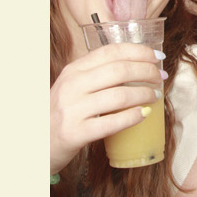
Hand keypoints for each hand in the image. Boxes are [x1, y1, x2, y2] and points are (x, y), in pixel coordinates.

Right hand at [50, 43, 162, 175]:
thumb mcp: (72, 88)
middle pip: (118, 71)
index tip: (156, 56)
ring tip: (154, 96)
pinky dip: (132, 117)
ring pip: (118, 96)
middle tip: (160, 76)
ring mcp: (72, 109)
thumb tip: (133, 67)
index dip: (138, 52)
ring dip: (142, 94)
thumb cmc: (61, 115)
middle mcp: (71, 86)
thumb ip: (95, 76)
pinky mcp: (75, 133)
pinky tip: (143, 115)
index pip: (110, 52)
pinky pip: (111, 123)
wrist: (36, 143)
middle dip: (146, 71)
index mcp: (73, 70)